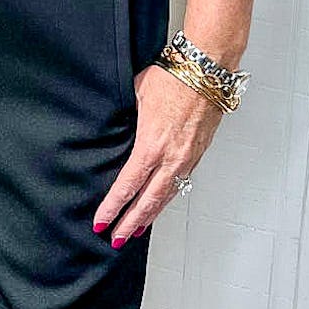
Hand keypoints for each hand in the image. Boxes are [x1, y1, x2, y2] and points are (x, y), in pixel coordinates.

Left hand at [92, 64, 221, 244]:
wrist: (207, 69)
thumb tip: (117, 127)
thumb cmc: (173, 76)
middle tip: (116, 238)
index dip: (113, 207)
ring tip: (137, 230)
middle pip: (148, 201)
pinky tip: (161, 202)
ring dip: (150, 214)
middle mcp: (171, 157)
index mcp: (151, 145)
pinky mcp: (198, 152)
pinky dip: (168, 197)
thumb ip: (127, 119)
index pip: (127, 186)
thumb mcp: (136, 95)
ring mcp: (187, 157)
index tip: (101, 222)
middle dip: (130, 222)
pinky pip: (181, 182)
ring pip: (167, 195)